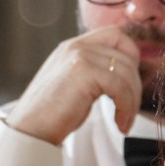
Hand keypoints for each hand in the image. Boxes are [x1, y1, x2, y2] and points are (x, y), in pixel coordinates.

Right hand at [9, 27, 147, 144]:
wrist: (29, 130)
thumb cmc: (50, 115)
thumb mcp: (74, 85)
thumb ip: (94, 73)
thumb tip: (125, 77)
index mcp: (73, 47)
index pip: (115, 35)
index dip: (130, 56)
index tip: (130, 83)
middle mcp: (76, 46)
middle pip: (126, 53)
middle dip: (135, 85)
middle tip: (129, 109)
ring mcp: (79, 56)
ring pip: (126, 72)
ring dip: (132, 100)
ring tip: (124, 121)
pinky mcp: (83, 71)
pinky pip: (120, 86)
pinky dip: (126, 107)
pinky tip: (120, 123)